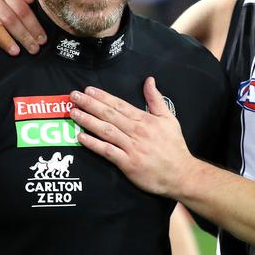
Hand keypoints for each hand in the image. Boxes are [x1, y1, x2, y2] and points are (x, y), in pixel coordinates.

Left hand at [70, 77, 195, 197]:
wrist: (182, 174)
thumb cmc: (174, 147)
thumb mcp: (169, 119)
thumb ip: (156, 99)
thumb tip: (149, 80)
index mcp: (145, 120)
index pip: (119, 105)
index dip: (102, 97)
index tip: (88, 90)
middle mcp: (136, 131)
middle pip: (109, 115)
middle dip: (89, 104)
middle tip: (74, 96)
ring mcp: (132, 147)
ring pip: (105, 130)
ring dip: (87, 120)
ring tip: (73, 112)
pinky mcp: (128, 163)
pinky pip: (107, 151)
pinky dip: (93, 144)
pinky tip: (81, 137)